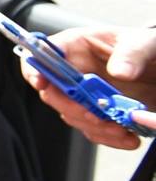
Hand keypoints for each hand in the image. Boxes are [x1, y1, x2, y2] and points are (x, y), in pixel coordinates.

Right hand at [19, 24, 154, 150]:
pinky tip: (128, 137)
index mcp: (76, 46)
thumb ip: (132, 53)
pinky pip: (92, 130)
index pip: (42, 55)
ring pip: (71, 115)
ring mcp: (84, 94)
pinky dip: (109, 138)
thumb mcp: (145, 42)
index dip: (35, 69)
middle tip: (96, 115)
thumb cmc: (148, 47)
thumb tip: (119, 71)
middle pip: (52, 92)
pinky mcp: (97, 112)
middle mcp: (74, 71)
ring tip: (121, 129)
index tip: (42, 83)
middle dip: (72, 107)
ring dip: (94, 126)